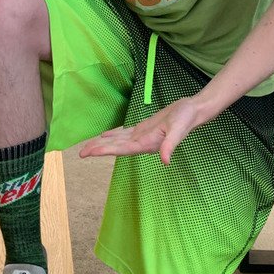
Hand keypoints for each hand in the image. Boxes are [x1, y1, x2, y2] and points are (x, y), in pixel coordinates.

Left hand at [79, 97, 200, 164]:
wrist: (192, 111)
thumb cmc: (186, 119)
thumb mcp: (178, 131)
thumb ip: (170, 146)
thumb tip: (165, 161)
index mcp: (147, 144)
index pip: (122, 149)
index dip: (106, 151)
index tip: (91, 153)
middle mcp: (142, 142)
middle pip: (116, 147)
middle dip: (99, 149)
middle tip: (81, 152)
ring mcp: (142, 136)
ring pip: (118, 141)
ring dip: (103, 143)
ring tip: (87, 146)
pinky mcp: (144, 128)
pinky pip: (125, 133)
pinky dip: (113, 134)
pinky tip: (104, 135)